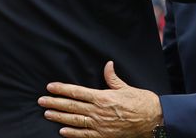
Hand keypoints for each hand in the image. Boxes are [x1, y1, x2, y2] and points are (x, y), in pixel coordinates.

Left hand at [38, 61, 162, 137]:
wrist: (154, 120)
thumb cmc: (141, 102)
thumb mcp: (126, 87)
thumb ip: (112, 78)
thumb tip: (107, 65)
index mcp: (103, 97)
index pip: (77, 92)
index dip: (62, 89)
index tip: (50, 87)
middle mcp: (99, 112)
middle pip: (72, 107)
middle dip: (55, 103)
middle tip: (41, 101)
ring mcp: (100, 126)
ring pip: (75, 121)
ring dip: (60, 117)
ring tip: (47, 114)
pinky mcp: (105, 136)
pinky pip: (85, 136)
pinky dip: (73, 134)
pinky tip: (63, 132)